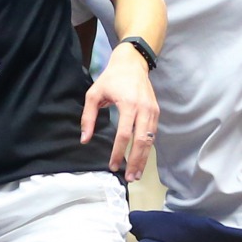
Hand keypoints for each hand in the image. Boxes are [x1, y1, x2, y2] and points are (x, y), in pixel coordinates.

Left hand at [81, 43, 158, 180]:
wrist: (132, 63)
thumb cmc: (111, 78)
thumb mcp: (94, 94)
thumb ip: (88, 117)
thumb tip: (84, 140)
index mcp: (128, 104)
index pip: (124, 134)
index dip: (118, 152)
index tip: (112, 166)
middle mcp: (144, 109)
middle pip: (142, 141)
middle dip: (136, 162)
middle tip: (130, 178)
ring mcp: (153, 111)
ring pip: (151, 140)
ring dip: (144, 159)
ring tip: (136, 174)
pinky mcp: (157, 112)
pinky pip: (154, 134)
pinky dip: (148, 149)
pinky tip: (142, 160)